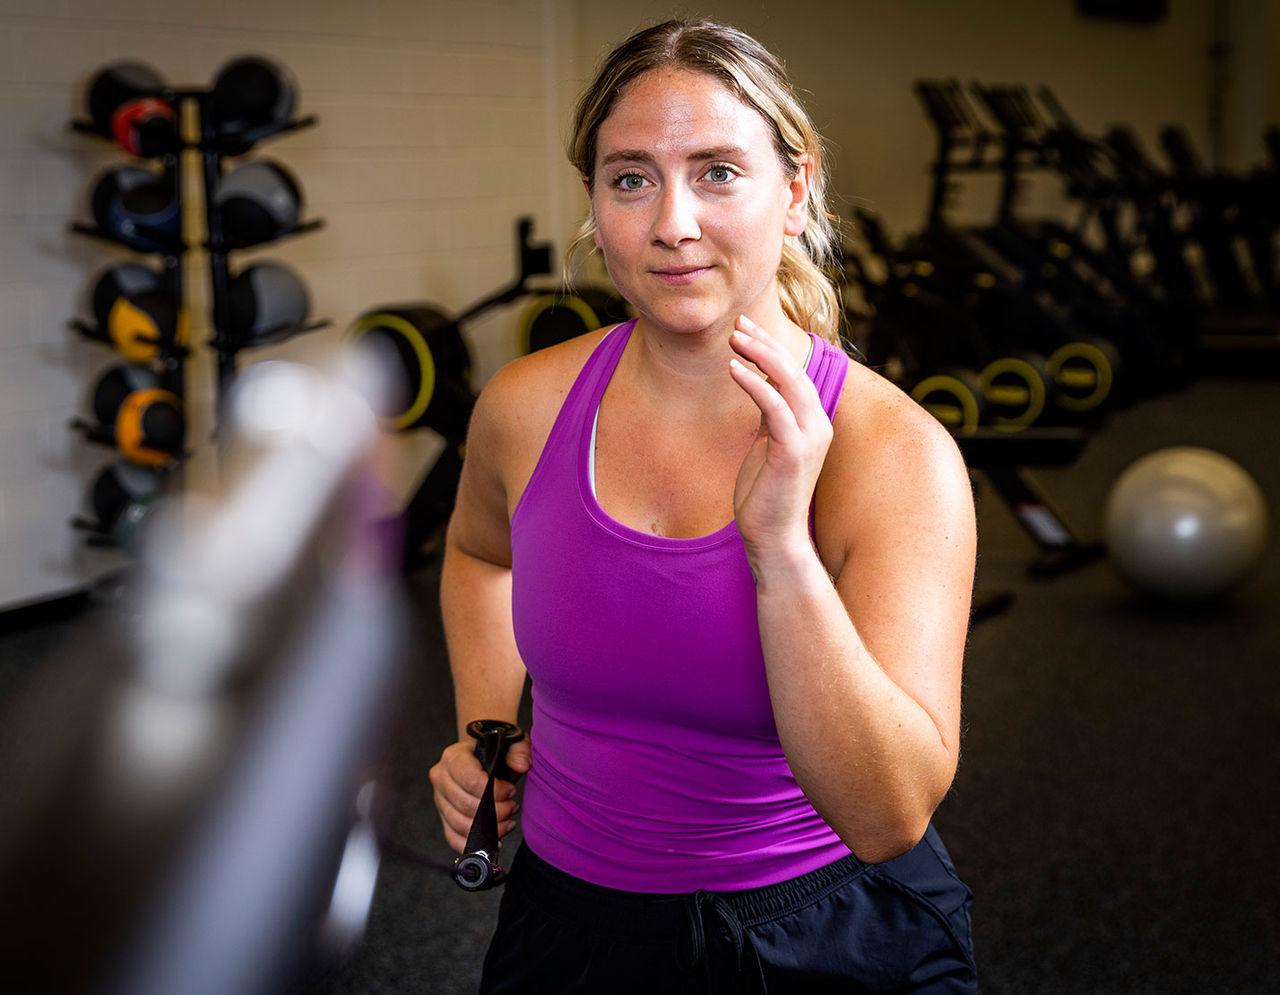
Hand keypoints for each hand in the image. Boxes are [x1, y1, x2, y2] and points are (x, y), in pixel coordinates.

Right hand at [429, 735, 531, 853]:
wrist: (484, 759)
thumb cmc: (496, 752)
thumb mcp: (511, 742)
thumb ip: (519, 750)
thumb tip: (521, 765)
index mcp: (453, 757)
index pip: (470, 780)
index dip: (494, 791)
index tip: (511, 790)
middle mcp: (441, 778)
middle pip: (466, 805)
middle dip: (495, 811)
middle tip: (512, 806)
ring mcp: (440, 800)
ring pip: (461, 824)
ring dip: (489, 828)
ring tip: (507, 820)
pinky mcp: (444, 818)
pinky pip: (454, 839)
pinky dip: (476, 843)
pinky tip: (495, 838)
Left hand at [728, 315, 832, 563]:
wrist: (773, 539)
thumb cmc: (765, 495)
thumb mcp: (767, 446)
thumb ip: (769, 417)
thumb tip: (757, 387)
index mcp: (813, 423)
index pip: (795, 374)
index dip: (771, 348)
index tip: (744, 330)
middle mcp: (818, 426)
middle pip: (795, 371)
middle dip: (765, 344)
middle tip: (737, 325)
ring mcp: (809, 439)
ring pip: (790, 383)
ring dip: (761, 356)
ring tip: (734, 339)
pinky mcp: (793, 453)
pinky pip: (775, 408)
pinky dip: (755, 384)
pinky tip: (733, 369)